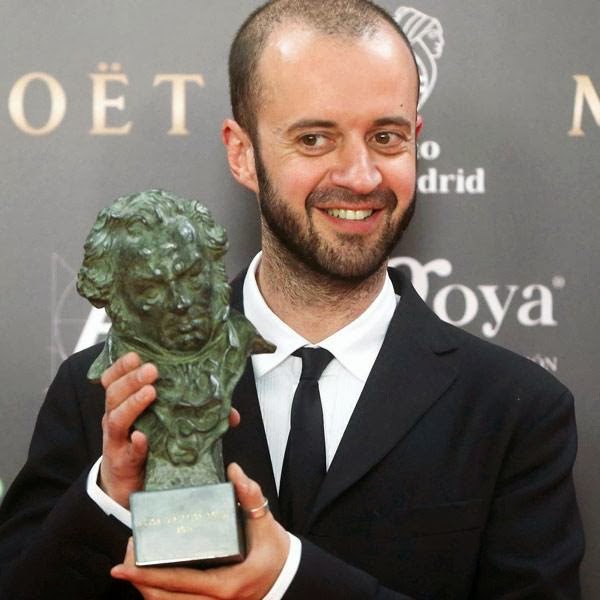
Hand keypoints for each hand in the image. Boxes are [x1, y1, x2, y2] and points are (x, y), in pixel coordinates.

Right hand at [99, 353, 241, 508]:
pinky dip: (136, 443)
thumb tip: (231, 414)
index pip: (114, 380)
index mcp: (125, 405)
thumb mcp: (166, 426)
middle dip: (131, 379)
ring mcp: (117, 440)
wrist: (128, 487)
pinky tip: (142, 437)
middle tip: (152, 370)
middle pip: (114, 394)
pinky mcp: (123, 462)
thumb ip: (194, 414)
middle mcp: (117, 419)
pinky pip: (128, 451)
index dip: (122, 366)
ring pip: (116, 418)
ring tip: (150, 393)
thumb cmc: (147, 448)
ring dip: (133, 403)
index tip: (136, 354)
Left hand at [111, 463, 289, 599]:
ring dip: (147, 591)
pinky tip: (150, 584)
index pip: (178, 582)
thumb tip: (234, 471)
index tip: (122, 567)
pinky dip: (161, 596)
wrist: (288, 578)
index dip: (147, 576)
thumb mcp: (266, 523)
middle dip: (139, 583)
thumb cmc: (275, 552)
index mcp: (226, 584)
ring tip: (132, 570)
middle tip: (123, 562)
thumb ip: (251, 496)